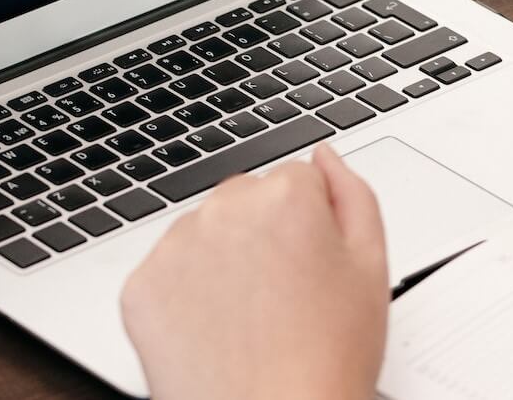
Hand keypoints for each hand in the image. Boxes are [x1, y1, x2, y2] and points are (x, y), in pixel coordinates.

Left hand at [122, 145, 387, 399]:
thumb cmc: (327, 356)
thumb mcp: (372, 265)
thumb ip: (353, 193)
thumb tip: (324, 156)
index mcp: (286, 194)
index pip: (297, 180)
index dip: (310, 225)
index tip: (313, 264)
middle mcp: (225, 208)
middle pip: (247, 198)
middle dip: (263, 231)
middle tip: (285, 294)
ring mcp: (176, 247)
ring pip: (206, 231)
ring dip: (223, 257)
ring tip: (250, 316)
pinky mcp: (141, 287)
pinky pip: (167, 270)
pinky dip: (186, 292)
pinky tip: (215, 328)